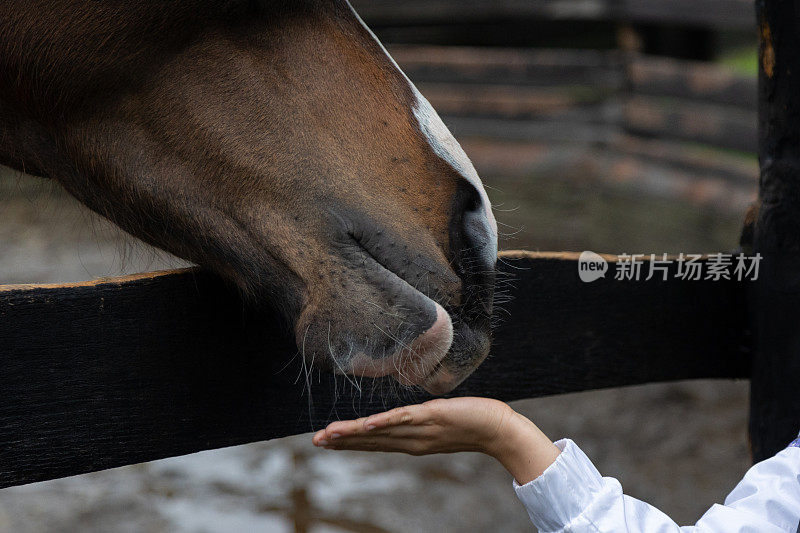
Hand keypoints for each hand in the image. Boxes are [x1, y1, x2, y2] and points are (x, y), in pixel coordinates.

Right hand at [312, 397, 560, 483]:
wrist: (498, 429)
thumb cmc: (473, 422)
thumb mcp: (441, 423)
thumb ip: (423, 421)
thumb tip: (411, 415)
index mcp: (412, 440)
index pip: (375, 441)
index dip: (350, 441)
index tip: (327, 441)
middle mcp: (412, 439)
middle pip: (372, 440)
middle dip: (343, 441)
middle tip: (316, 441)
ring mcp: (421, 429)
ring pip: (381, 432)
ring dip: (354, 434)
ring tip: (330, 435)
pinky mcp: (432, 417)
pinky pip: (403, 420)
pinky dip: (384, 423)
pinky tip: (366, 425)